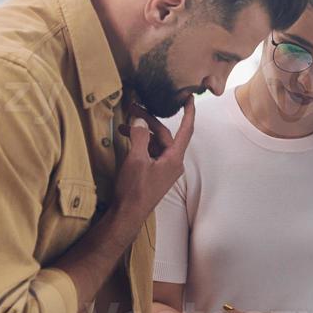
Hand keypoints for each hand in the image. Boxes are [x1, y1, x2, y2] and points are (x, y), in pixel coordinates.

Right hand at [113, 97, 194, 222]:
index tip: (189, 98)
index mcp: (175, 158)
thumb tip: (140, 120)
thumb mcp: (136, 159)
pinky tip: (127, 139)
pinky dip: (140, 144)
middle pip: (164, 134)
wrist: (127, 214)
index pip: (186, 130)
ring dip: (141, 133)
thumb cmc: (134, 189)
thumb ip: (139, 137)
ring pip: (155, 143)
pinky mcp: (155, 172)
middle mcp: (173, 162)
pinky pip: (150, 152)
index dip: (189, 112)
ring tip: (123, 126)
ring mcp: (164, 168)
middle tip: (132, 108)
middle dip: (149, 120)